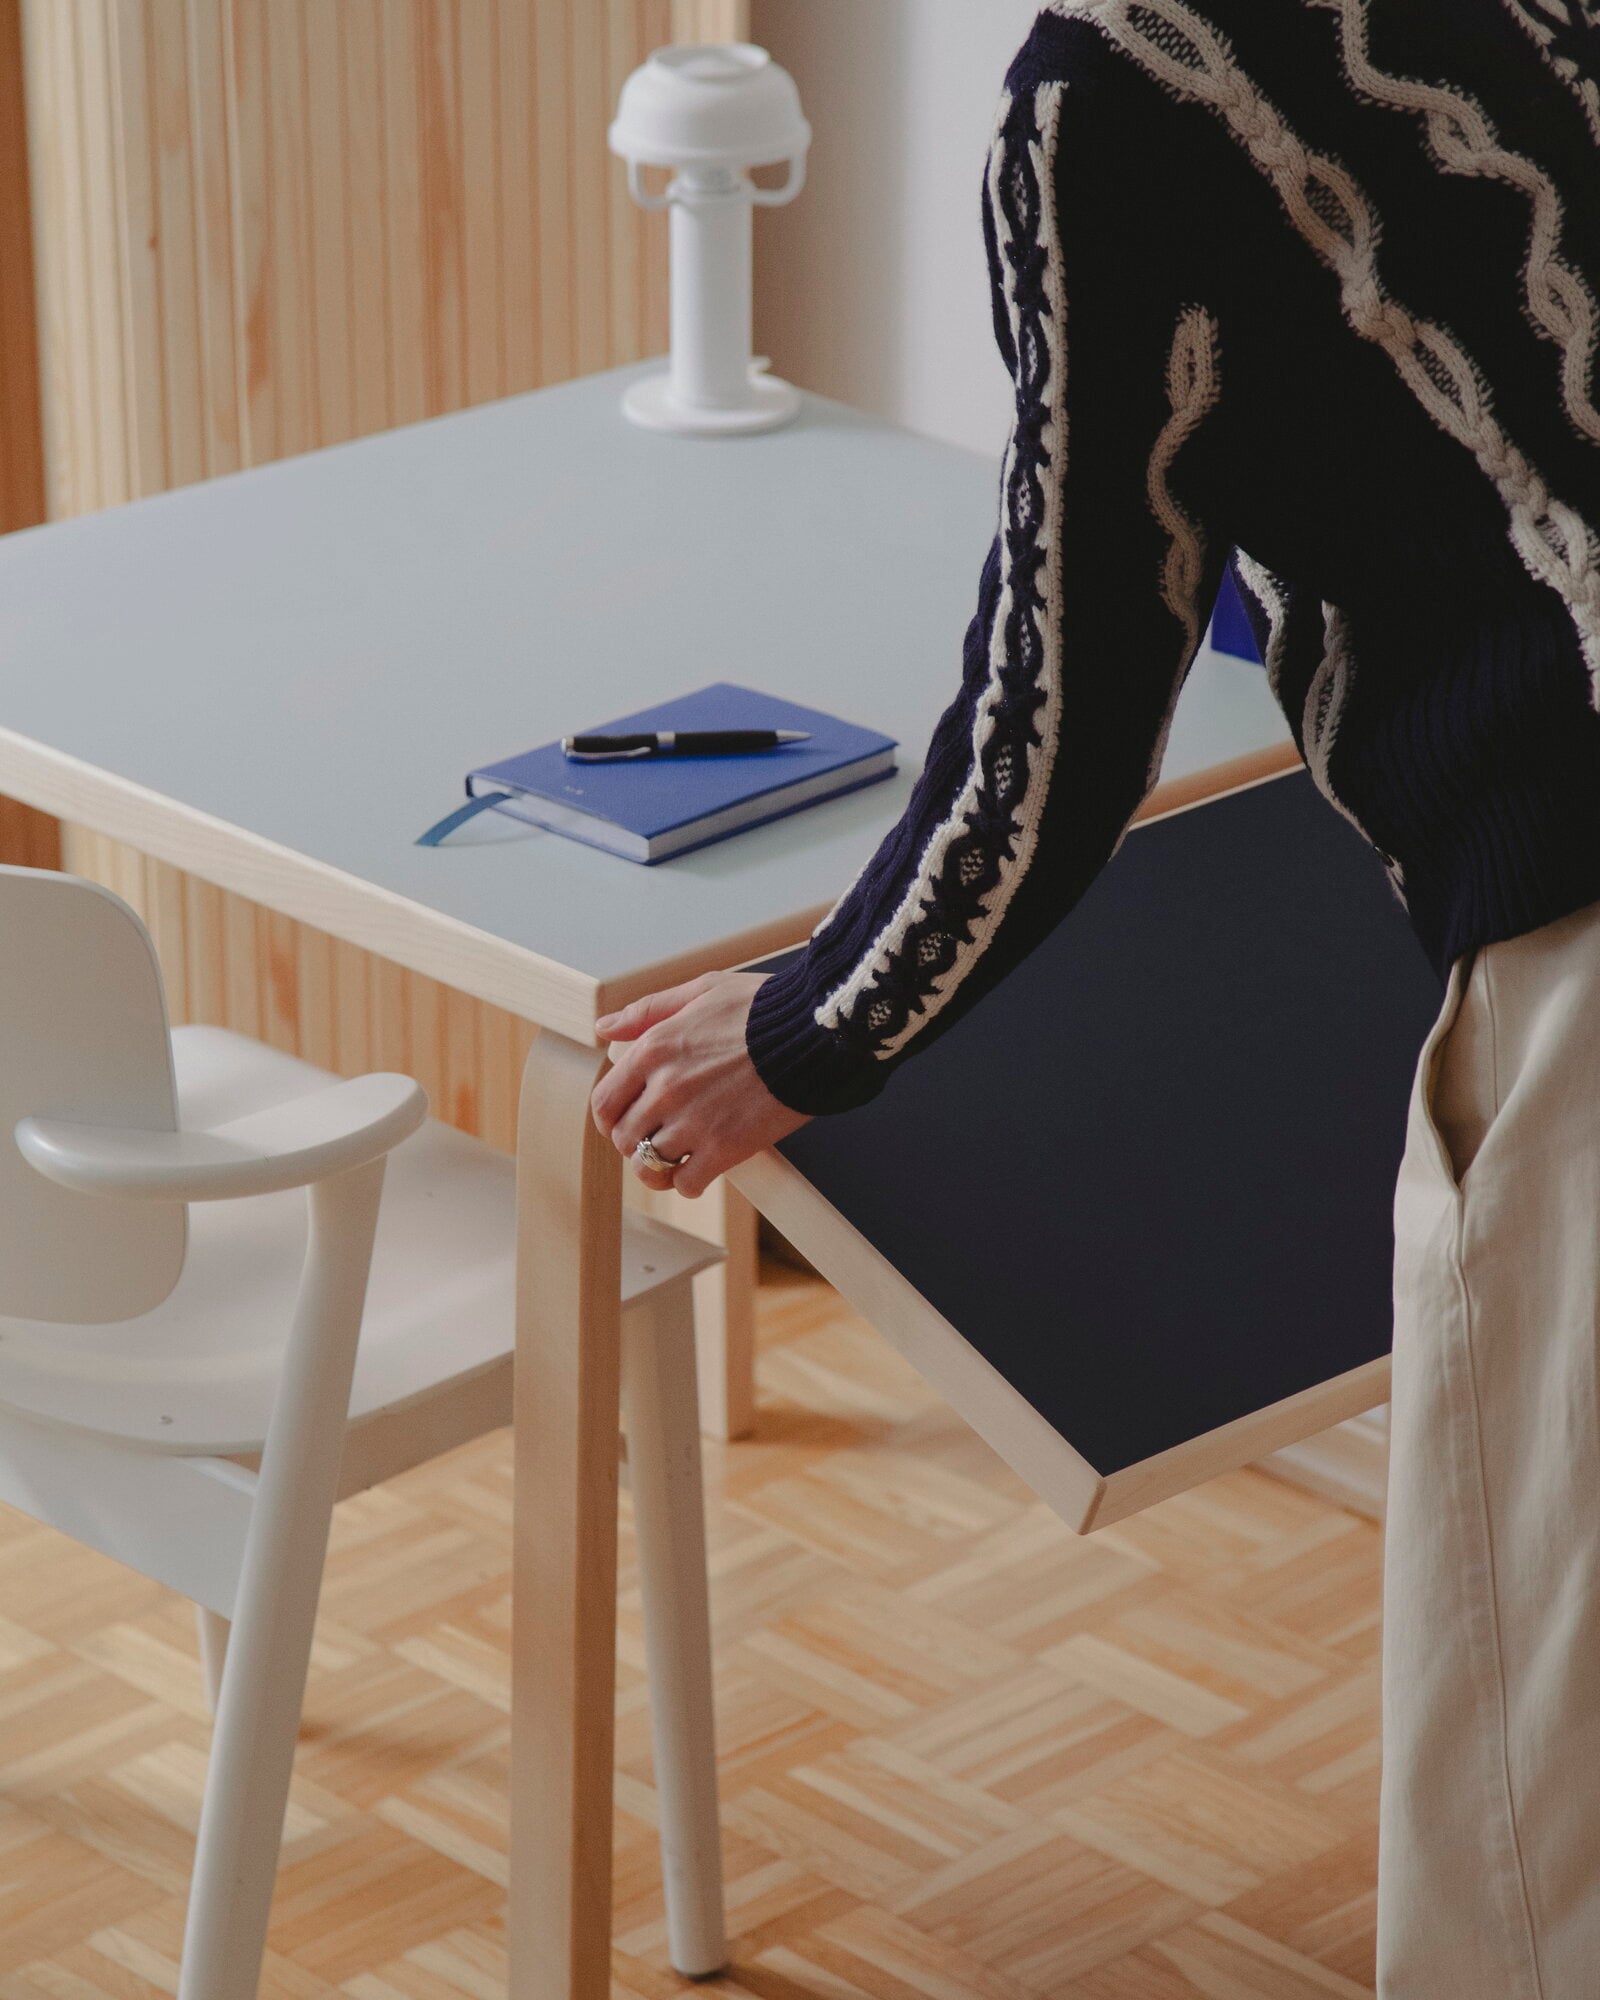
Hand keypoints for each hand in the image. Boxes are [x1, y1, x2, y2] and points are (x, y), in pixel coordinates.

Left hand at [590, 972, 810, 1197]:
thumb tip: (605, 1027)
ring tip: (676, 1161)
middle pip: (624, 1138)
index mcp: (655, 1049)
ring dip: (659, 1168)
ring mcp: (694, 1121)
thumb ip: (649, 1010)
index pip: (605, 1101)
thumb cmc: (766, 1008)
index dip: (610, 1118)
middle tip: (657, 1139)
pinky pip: (687, 1183)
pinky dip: (689, 1183)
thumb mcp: (703, 991)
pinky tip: (701, 1171)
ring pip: (648, 1165)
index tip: (624, 1122)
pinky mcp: (725, 1148)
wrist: (817, 1033)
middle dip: (636, 1143)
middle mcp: (666, 1088)